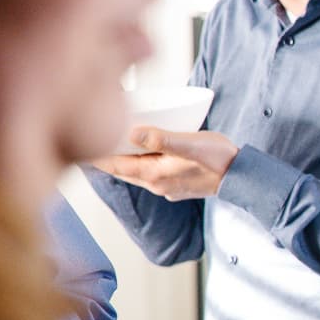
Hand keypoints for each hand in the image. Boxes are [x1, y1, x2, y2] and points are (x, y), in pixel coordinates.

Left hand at [90, 127, 237, 199]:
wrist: (243, 178)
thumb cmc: (219, 159)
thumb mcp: (190, 144)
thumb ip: (161, 139)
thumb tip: (131, 132)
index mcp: (154, 174)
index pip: (114, 165)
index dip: (95, 154)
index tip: (77, 143)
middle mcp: (156, 184)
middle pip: (121, 170)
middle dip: (105, 156)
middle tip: (88, 138)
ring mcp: (166, 186)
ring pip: (134, 172)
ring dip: (122, 160)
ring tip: (111, 144)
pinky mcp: (177, 185)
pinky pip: (149, 174)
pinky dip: (139, 163)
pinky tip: (142, 152)